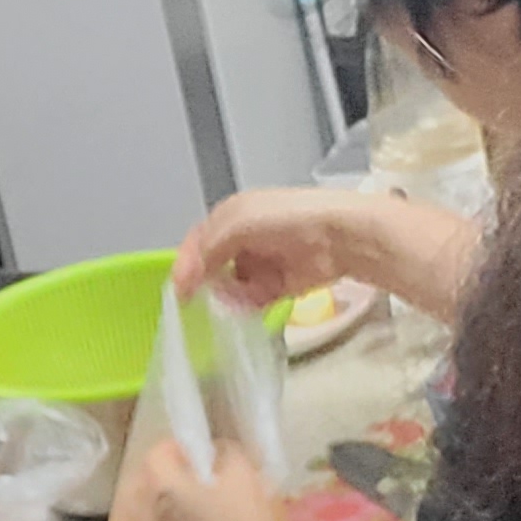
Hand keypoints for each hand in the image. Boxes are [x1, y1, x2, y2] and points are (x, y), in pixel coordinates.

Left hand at [123, 439, 296, 520]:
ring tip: (210, 511)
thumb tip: (218, 451)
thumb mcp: (243, 474)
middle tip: (204, 480)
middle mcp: (153, 514)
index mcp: (165, 488)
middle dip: (177, 479)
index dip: (173, 447)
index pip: (155, 456)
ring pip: (164, 515)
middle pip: (157, 486)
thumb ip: (226, 453)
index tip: (194, 451)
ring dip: (180, 507)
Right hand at [172, 188, 373, 306]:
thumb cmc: (289, 218)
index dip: (186, 265)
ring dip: (230, 295)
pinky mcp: (278, 285)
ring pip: (231, 287)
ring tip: (238, 297)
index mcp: (231, 216)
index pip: (197, 243)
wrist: (339, 235)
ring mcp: (262, 263)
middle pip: (212, 268)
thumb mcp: (236, 223)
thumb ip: (206, 249)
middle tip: (205, 297)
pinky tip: (253, 302)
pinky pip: (253, 301)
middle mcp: (244, 239)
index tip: (181, 290)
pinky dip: (249, 304)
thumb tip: (187, 279)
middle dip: (208, 282)